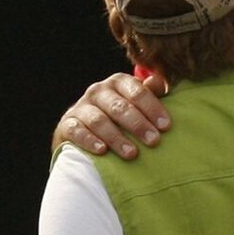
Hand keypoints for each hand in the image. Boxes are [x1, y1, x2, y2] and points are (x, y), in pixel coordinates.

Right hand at [52, 72, 170, 158]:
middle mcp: (98, 91)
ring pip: (99, 120)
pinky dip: (89, 140)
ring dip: (116, 137)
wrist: (85, 127)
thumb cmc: (121, 115)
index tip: (166, 126)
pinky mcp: (67, 124)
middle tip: (154, 141)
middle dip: (138, 124)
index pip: (136, 91)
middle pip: (119, 107)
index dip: (152, 108)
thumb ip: (150, 93)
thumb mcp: (137, 102)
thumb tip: (159, 81)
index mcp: (118, 82)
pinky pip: (76, 131)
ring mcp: (80, 107)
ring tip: (132, 153)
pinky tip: (102, 151)